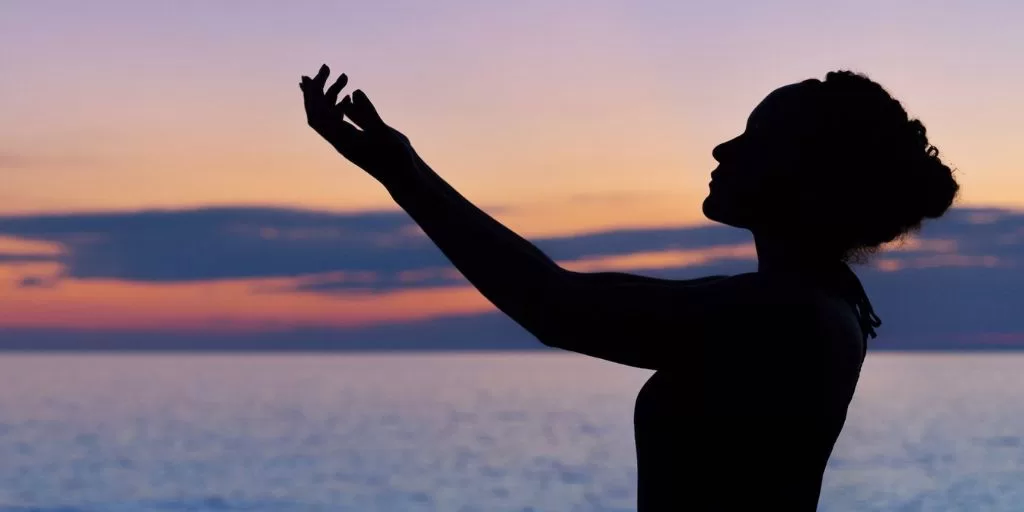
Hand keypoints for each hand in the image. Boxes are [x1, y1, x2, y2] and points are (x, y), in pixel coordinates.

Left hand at [300, 64, 415, 179]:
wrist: (404, 176)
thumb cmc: (396, 159)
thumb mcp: (384, 133)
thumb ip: (368, 113)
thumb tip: (354, 91)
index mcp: (343, 140)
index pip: (318, 115)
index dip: (314, 93)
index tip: (321, 73)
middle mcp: (341, 139)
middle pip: (317, 113)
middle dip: (317, 90)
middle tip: (325, 67)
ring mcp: (348, 139)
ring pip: (330, 115)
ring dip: (331, 94)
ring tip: (343, 76)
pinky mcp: (358, 139)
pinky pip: (341, 121)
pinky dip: (340, 105)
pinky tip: (348, 95)